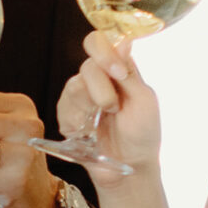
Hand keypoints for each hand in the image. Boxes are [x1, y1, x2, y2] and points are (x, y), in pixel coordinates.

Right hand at [54, 31, 158, 188]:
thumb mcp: (144, 101)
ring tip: (101, 123)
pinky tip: (87, 132)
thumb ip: (130, 72)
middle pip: (88, 64)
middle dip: (100, 88)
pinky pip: (63, 108)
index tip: (117, 73)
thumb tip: (124, 41)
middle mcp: (97, 79)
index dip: (104, 53)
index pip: (102, 43)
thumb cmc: (143, 133)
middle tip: (112, 108)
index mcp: (119, 69)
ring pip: (74, 86)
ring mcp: (80, 97)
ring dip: (89, 108)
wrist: (130, 166)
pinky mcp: (67, 115)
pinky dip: (76, 121)